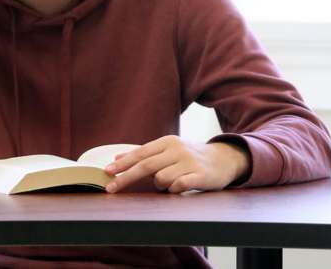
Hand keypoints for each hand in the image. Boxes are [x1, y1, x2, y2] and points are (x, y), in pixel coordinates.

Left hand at [103, 136, 249, 193]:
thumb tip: (116, 159)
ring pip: (162, 179)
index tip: (106, 172)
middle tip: (110, 188)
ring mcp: (190, 162)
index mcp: (167, 142)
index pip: (140, 153)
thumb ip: (144, 155)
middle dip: (126, 178)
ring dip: (160, 186)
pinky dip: (174, 189)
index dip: (123, 164)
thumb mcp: (168, 151)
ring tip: (170, 183)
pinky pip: (179, 186)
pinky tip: (178, 186)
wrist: (224, 159)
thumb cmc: (190, 157)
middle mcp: (177, 150)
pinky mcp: (201, 175)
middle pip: (146, 165)